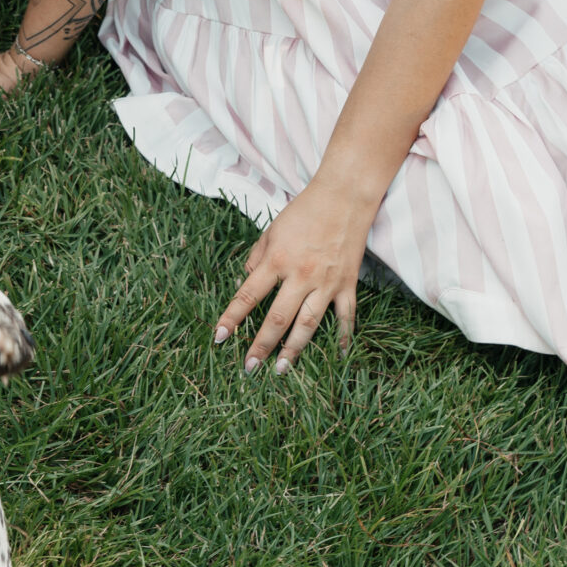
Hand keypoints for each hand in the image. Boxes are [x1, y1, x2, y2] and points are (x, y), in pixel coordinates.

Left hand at [215, 181, 374, 373]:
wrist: (345, 196)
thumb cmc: (304, 211)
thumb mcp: (271, 231)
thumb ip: (256, 258)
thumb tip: (244, 282)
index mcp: (277, 260)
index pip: (248, 295)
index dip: (232, 318)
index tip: (219, 337)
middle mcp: (300, 275)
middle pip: (277, 319)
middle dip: (261, 346)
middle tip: (249, 367)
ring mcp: (326, 282)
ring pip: (308, 325)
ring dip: (293, 350)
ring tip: (281, 370)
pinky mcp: (347, 284)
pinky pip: (345, 316)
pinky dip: (343, 337)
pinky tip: (338, 356)